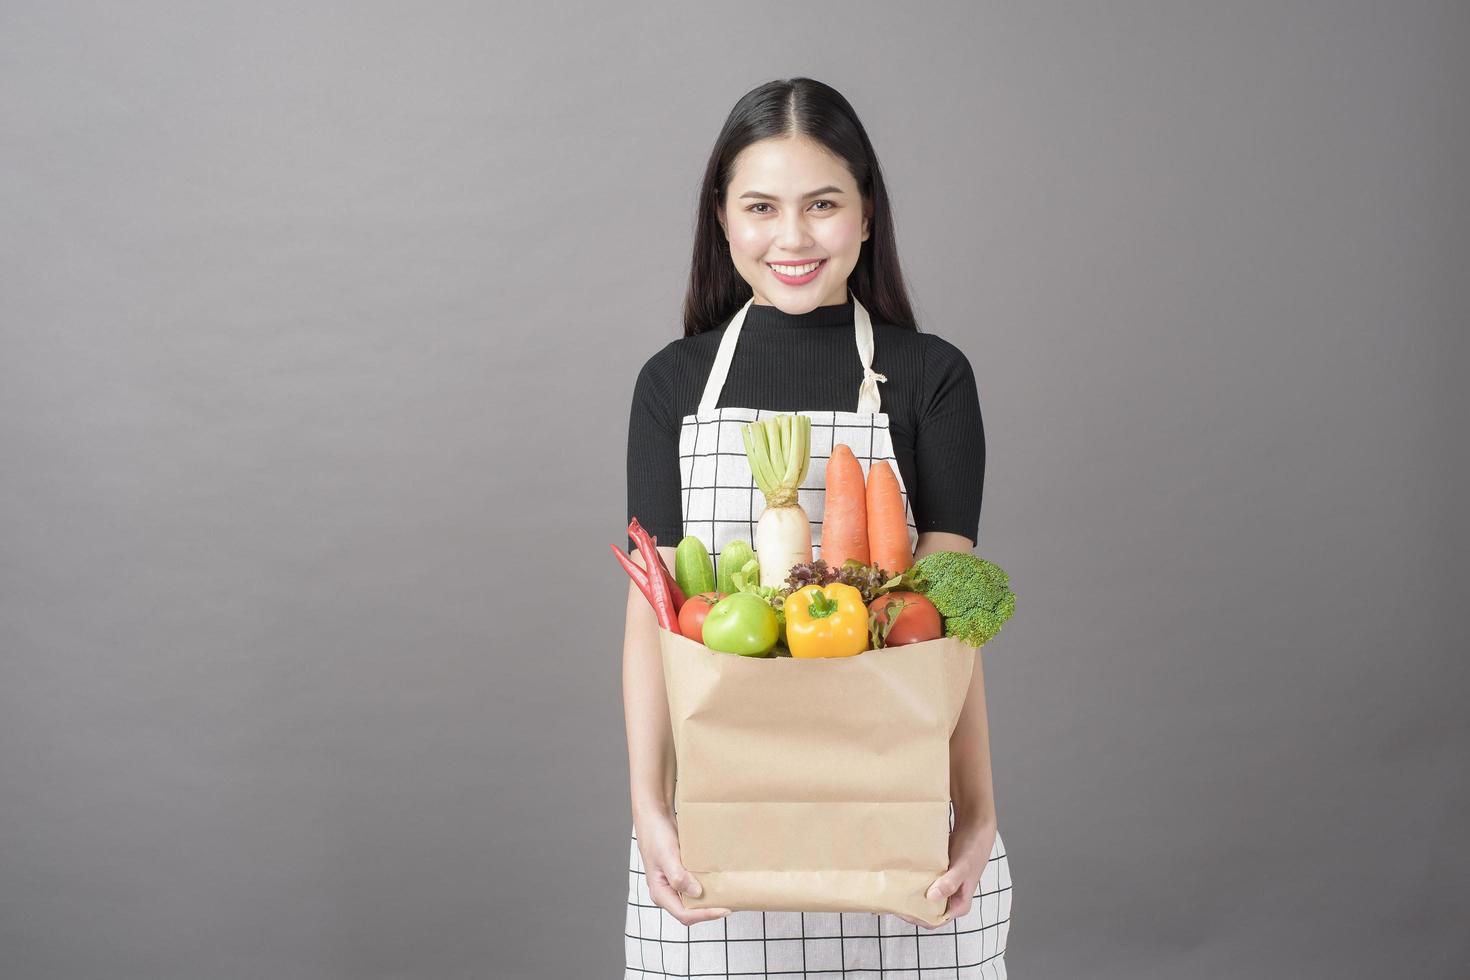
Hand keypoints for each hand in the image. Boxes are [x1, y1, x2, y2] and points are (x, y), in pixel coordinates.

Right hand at [634, 808, 731, 925]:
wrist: (654, 816)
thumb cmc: (655, 835)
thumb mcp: (666, 856)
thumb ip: (678, 877)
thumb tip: (696, 893)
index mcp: (660, 893)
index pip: (684, 914)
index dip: (705, 915)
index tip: (724, 909)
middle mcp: (667, 892)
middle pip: (690, 911)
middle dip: (709, 910)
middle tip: (731, 903)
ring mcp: (674, 884)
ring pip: (694, 900)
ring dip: (709, 900)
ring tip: (727, 895)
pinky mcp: (681, 875)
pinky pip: (696, 886)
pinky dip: (707, 887)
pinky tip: (719, 881)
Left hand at [897, 817, 997, 929]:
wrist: (975, 828)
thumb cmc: (973, 849)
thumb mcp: (963, 867)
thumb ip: (950, 883)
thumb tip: (931, 896)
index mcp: (959, 905)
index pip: (934, 920)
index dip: (916, 918)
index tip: (900, 909)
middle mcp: (951, 899)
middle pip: (926, 910)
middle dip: (910, 906)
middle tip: (892, 897)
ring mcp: (944, 887)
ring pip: (923, 896)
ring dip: (910, 893)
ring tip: (893, 886)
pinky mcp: (938, 876)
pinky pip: (923, 883)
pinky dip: (913, 881)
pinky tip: (901, 875)